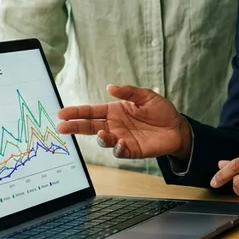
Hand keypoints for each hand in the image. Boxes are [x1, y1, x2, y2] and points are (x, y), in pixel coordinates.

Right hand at [56, 84, 191, 159]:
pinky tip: (122, 143)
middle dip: (75, 127)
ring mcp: (121, 138)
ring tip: (103, 133)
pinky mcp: (131, 151)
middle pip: (90, 126)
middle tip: (62, 127)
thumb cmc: (161, 111)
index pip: (91, 111)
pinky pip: (119, 152)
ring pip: (103, 140)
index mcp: (114, 111)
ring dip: (101, 137)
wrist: (177, 128)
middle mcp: (114, 125)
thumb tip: (110, 87)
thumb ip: (128, 92)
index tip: (62, 113)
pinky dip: (118, 148)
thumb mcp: (146, 96)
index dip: (76, 112)